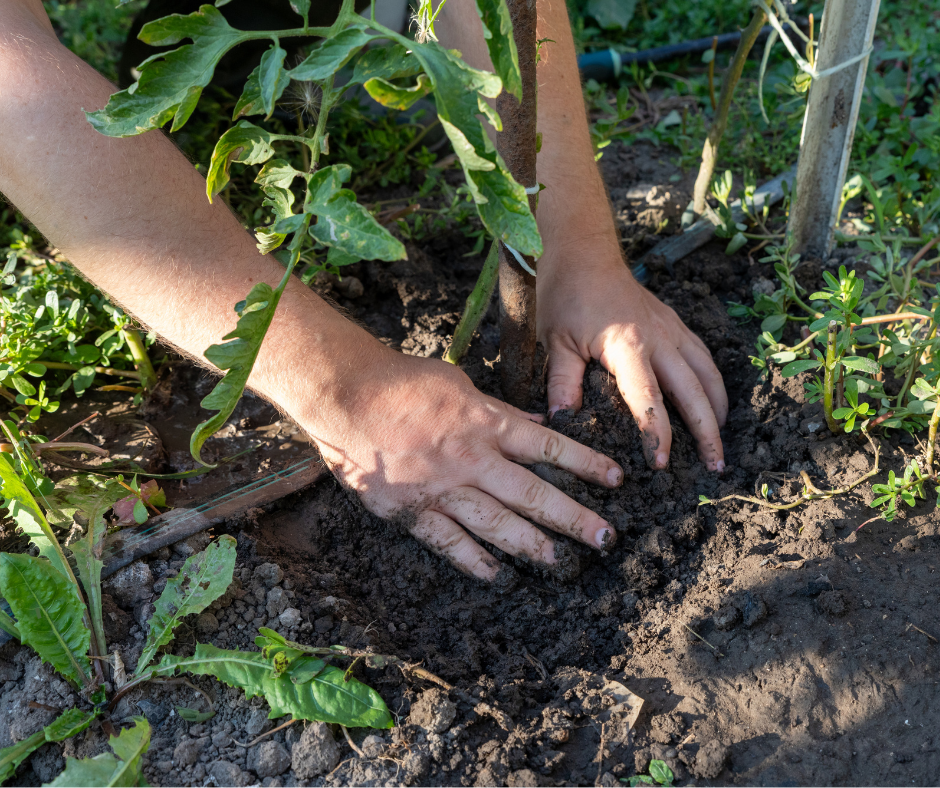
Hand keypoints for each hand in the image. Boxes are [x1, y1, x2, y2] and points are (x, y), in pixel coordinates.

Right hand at [300, 346, 623, 581]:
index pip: (547, 445)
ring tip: (561, 562)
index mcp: (485, 422)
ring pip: (497, 524)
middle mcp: (470, 458)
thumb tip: (538, 423)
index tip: (617, 479)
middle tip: (606, 538)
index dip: (585, 463)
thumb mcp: (458, 385)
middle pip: (532, 493)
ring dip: (533, 545)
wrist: (345, 395)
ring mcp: (441, 488)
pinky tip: (499, 577)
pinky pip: (450, 542)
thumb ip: (500, 410)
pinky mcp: (412, 511)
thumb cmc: (401, 382)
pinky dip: (475, 561)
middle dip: (573, 516)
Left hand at [537, 238, 727, 470]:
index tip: (662, 463)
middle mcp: (658, 338)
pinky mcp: (674, 324)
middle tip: (714, 467)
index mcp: (628, 345)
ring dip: (718, 409)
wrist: (583, 253)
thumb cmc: (566, 295)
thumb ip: (562, 383)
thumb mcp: (556, 341)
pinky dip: (713, 384)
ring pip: (707, 374)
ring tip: (720, 443)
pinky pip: (703, 357)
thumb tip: (562, 423)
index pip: (649, 399)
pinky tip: (713, 404)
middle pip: (694, 391)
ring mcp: (671, 329)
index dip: (658, 434)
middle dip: (707, 431)